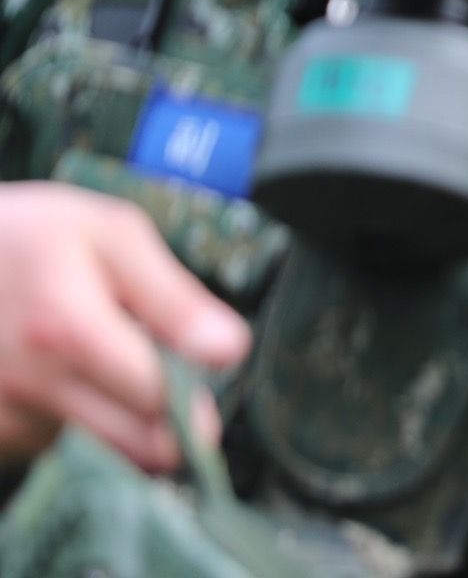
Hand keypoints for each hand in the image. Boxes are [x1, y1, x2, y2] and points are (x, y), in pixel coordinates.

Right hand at [0, 183, 250, 470]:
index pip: (157, 399)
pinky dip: (61, 412)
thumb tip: (229, 352)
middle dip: (165, 424)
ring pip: (93, 442)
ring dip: (106, 409)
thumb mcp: (110, 236)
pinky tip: (47, 369)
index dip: (194, 394)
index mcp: (66, 328)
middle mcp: (28, 384)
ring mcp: (2, 416)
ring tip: (84, 351)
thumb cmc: (32, 236)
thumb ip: (173, 298)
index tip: (204, 379)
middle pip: (134, 445)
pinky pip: (47, 439)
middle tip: (161, 379)